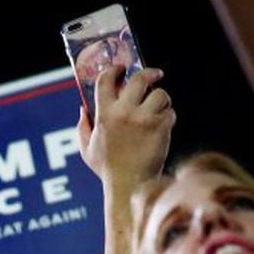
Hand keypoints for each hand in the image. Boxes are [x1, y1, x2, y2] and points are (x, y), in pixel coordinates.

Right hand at [77, 65, 173, 189]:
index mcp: (103, 114)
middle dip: (149, 73)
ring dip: (161, 99)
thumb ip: (83, 128)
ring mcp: (143, 119)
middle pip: (139, 79)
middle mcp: (122, 113)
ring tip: (160, 108)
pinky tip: (164, 126)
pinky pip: (170, 112)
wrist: (129, 185)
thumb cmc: (108, 169)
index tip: (122, 68)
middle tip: (155, 75)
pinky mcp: (160, 128)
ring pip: (160, 94)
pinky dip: (169, 117)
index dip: (114, 69)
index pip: (105, 79)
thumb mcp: (87, 149)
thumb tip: (83, 109)